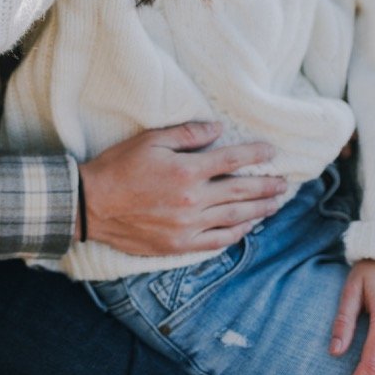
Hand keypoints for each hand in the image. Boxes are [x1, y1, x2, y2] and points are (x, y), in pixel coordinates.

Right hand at [79, 121, 286, 254]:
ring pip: (235, 217)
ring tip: (274, 204)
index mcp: (186, 171)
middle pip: (241, 192)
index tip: (271, 151)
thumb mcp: (148, 140)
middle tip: (284, 183)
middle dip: (266, 186)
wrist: (90, 205)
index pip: (232, 161)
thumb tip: (218, 130)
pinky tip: (247, 226)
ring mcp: (188, 225)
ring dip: (259, 210)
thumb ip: (186, 134)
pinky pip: (218, 240)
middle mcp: (193, 200)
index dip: (255, 154)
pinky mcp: (180, 244)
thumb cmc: (117, 168)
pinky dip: (237, 233)